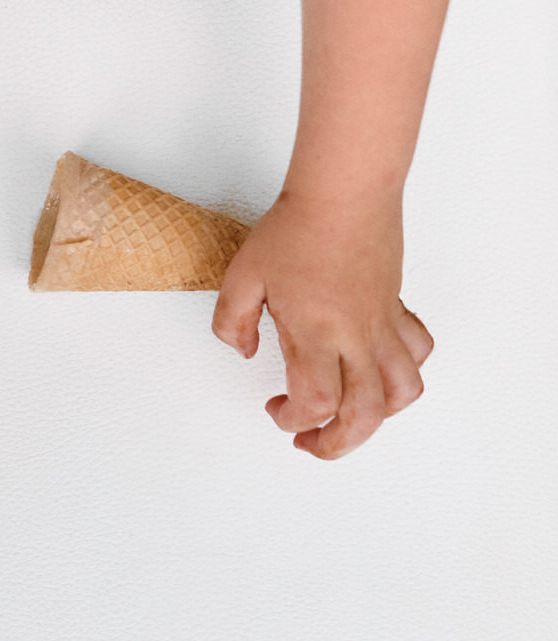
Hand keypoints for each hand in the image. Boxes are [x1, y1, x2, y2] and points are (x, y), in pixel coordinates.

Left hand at [212, 191, 432, 459]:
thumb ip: (230, 323)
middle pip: (364, 414)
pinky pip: (417, 352)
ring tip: (348, 418)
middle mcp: (355, 336)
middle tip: (309, 442)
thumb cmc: (296, 228)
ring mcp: (382, 324)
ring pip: (402, 391)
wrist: (345, 190)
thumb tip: (242, 351)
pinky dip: (403, 374)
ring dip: (377, 418)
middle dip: (337, 442)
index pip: (316, 403)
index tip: (275, 409)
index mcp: (315, 333)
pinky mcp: (396, 307)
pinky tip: (375, 372)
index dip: (293, 421)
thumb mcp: (241, 278)